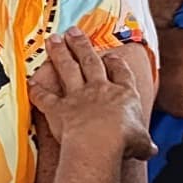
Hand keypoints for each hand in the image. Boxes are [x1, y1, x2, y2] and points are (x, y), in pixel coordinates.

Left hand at [30, 17, 157, 153]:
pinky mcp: (58, 108)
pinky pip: (45, 97)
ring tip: (54, 39)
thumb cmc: (123, 142)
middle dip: (82, 45)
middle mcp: (99, 89)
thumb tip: (151, 150)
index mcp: (123, 94)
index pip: (121, 72)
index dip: (115, 62)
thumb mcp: (142, 142)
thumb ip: (145, 143)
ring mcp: (77, 96)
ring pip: (67, 69)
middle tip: (74, 32)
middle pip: (90, 61)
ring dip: (60, 53)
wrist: (100, 144)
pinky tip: (30, 82)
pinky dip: (36, 90)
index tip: (111, 55)